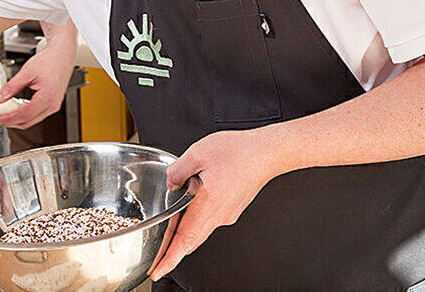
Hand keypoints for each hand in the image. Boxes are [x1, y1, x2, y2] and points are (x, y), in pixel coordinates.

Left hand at [0, 38, 76, 128]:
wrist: (62, 54)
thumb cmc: (49, 61)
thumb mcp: (26, 72)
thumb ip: (11, 87)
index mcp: (47, 98)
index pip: (24, 115)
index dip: (9, 119)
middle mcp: (52, 105)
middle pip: (28, 122)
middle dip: (11, 123)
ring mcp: (53, 106)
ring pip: (32, 120)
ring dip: (17, 120)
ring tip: (4, 115)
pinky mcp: (52, 104)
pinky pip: (37, 115)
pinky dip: (25, 115)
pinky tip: (15, 110)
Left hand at [150, 129, 288, 281]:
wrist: (268, 153)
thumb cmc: (240, 151)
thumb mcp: (198, 153)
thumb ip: (178, 171)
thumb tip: (171, 183)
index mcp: (208, 204)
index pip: (184, 239)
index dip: (169, 258)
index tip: (158, 272)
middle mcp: (219, 215)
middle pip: (190, 239)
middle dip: (171, 250)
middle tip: (156, 259)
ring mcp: (227, 214)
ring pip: (199, 228)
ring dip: (183, 230)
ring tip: (169, 225)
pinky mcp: (231, 209)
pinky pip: (209, 218)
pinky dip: (195, 217)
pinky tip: (190, 203)